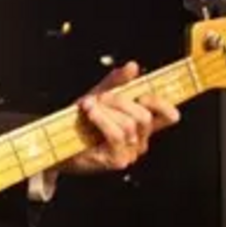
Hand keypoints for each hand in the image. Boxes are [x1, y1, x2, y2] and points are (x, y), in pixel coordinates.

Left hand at [64, 61, 180, 174]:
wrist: (57, 141)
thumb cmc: (80, 121)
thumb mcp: (99, 96)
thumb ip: (116, 82)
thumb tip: (133, 66)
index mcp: (141, 126)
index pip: (168, 116)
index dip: (161, 103)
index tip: (141, 94)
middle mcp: (140, 141)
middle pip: (145, 116)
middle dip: (120, 101)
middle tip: (100, 97)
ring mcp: (130, 153)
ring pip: (130, 124)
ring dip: (106, 110)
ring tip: (88, 106)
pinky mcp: (117, 160)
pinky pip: (117, 134)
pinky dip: (102, 119)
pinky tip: (90, 114)